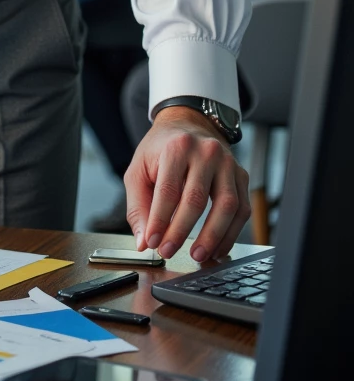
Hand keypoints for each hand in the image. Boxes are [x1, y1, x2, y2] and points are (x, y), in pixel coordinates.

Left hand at [124, 107, 250, 262]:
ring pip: (227, 206)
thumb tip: (143, 241)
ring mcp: (228, 163)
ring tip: (197, 255)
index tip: (152, 242)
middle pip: (196, 199)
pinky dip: (231, 233)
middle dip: (181, 231)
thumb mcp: (138, 170)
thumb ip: (138, 207)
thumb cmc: (160, 151)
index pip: (168, 190)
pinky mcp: (242, 175)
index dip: (160, 220)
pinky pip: (242, 209)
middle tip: (169, 251)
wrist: (187, 125)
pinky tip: (217, 247)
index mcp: (177, 147)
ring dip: (213, 236)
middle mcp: (206, 152)